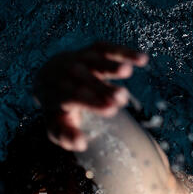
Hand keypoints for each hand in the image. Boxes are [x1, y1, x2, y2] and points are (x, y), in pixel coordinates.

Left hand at [33, 41, 147, 150]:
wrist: (49, 79)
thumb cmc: (58, 110)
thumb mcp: (58, 126)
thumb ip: (67, 136)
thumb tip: (81, 145)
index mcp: (58, 93)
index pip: (73, 96)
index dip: (91, 102)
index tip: (110, 110)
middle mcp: (66, 74)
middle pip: (84, 79)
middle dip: (103, 88)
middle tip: (122, 98)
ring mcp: (79, 59)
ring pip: (95, 60)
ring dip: (111, 64)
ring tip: (127, 71)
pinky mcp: (92, 50)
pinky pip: (107, 48)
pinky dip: (124, 52)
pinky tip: (143, 60)